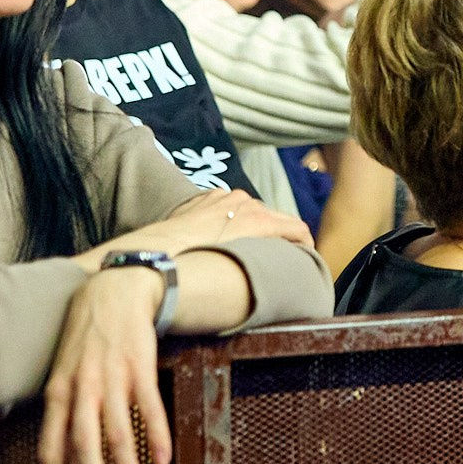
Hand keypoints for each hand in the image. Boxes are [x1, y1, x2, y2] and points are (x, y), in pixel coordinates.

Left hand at [39, 268, 171, 463]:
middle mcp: (81, 388)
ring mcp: (111, 377)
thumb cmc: (86, 342)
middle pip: (83, 443)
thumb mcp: (66, 380)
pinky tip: (163, 459)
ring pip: (116, 430)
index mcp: (57, 395)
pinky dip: (156, 435)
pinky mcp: (140, 366)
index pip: (50, 449)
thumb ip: (67, 425)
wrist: (112, 292)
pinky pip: (148, 407)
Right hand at [94, 188, 310, 264]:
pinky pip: (294, 229)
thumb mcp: (179, 240)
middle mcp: (234, 198)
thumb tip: (199, 261)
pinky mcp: (259, 221)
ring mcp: (247, 207)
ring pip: (284, 222)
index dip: (261, 235)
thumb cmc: (161, 256)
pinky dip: (302, 242)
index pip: (249, 214)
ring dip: (289, 242)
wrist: (155, 258)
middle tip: (284, 262)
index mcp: (216, 201)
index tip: (264, 252)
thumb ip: (196, 240)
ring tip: (294, 264)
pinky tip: (307, 259)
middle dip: (278, 238)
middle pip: (269, 217)